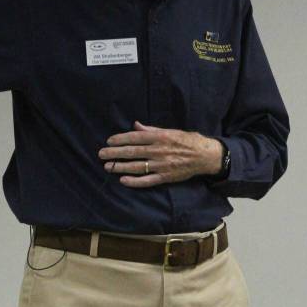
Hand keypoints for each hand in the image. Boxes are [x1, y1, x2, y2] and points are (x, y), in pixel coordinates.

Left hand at [99, 121, 223, 187]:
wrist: (205, 155)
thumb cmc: (187, 140)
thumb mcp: (170, 131)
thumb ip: (151, 130)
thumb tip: (136, 126)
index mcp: (160, 137)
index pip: (135, 138)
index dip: (121, 139)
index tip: (109, 141)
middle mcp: (159, 150)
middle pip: (133, 152)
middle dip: (115, 153)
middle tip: (101, 154)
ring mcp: (162, 165)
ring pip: (137, 166)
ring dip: (121, 167)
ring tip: (108, 167)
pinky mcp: (166, 177)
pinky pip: (147, 180)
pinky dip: (135, 181)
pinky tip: (123, 181)